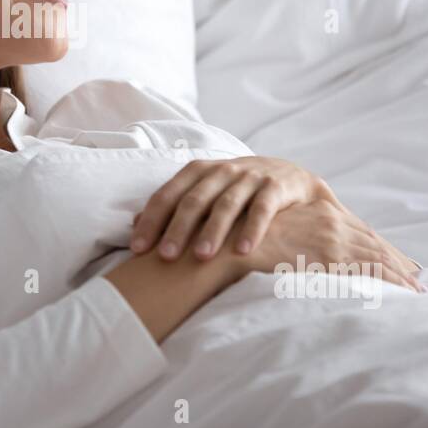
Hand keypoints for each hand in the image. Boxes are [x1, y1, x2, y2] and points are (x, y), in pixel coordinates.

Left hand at [131, 156, 339, 261]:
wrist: (292, 179)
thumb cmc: (238, 191)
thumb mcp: (207, 192)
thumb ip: (175, 204)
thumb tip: (135, 223)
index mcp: (199, 171)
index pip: (168, 195)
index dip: (152, 220)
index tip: (137, 248)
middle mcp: (222, 171)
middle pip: (195, 200)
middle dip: (177, 228)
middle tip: (165, 256)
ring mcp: (250, 177)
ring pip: (227, 204)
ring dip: (212, 231)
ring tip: (200, 257)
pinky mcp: (276, 186)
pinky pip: (263, 209)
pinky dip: (252, 229)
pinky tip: (242, 251)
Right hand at [230, 198, 424, 292]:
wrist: (228, 244)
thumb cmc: (244, 241)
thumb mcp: (273, 231)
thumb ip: (292, 238)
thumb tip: (297, 253)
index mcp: (319, 214)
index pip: (359, 233)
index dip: (380, 248)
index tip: (398, 263)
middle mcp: (330, 223)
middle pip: (373, 243)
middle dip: (397, 261)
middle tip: (419, 278)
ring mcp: (331, 240)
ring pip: (376, 256)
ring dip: (399, 273)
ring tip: (417, 289)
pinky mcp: (329, 258)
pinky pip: (369, 269)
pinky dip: (390, 279)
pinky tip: (403, 291)